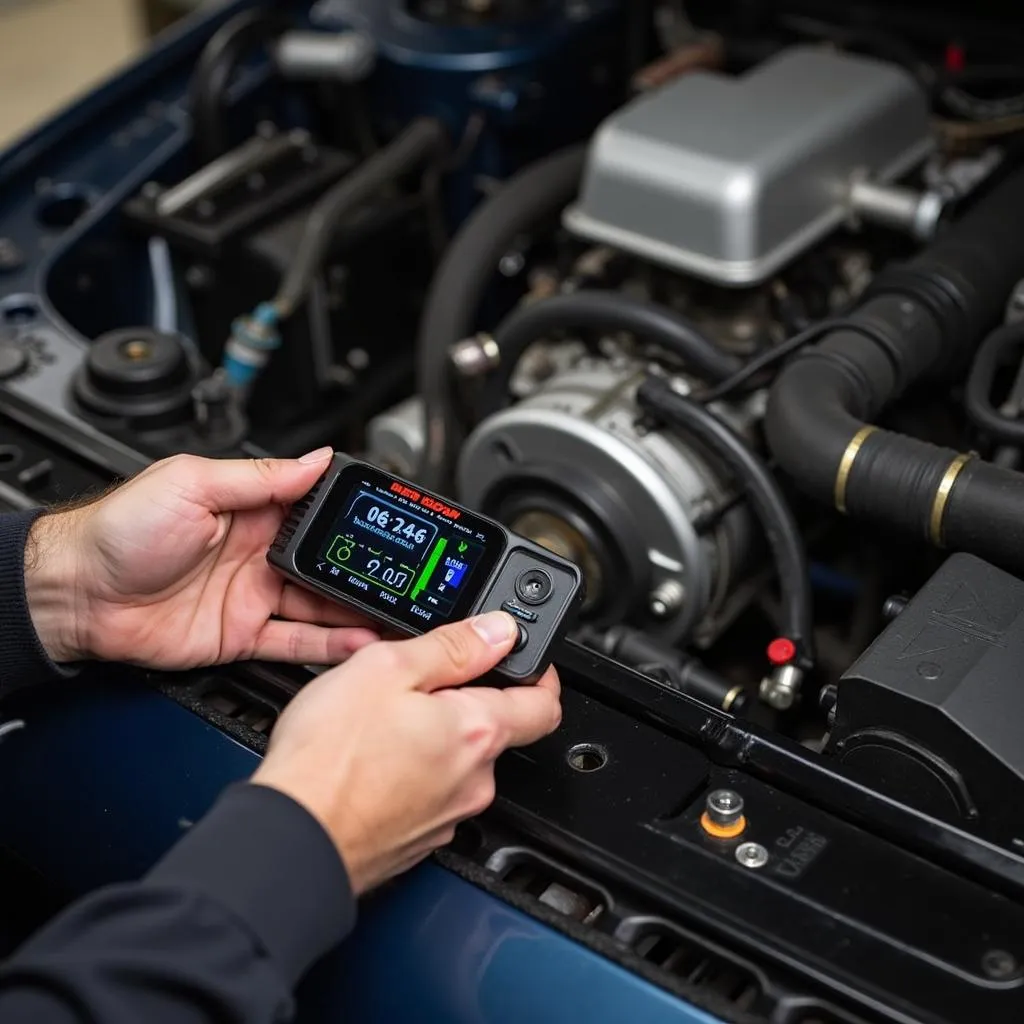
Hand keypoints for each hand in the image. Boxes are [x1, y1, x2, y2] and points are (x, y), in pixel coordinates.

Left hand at [24, 448, 378, 668]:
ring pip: (320, 605)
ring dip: (357, 609)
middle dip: (366, 569)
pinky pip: (295, 641)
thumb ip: (260, 476)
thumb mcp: (192, 483)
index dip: (352, 519)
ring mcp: (253, 596)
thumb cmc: (118, 531)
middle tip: (404, 577)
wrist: (76, 595)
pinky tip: (358, 641)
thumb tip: (317, 458)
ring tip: (394, 613)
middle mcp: (259, 552)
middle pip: (327, 563)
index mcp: (251, 509)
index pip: (316, 510)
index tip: (387, 525)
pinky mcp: (242, 635)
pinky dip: (329, 645)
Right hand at [251, 611, 561, 893]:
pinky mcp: (419, 840)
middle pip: (495, 730)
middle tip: (419, 684)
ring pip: (458, 763)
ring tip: (381, 723)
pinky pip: (430, 794)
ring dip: (434, 737)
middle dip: (465, 702)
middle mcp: (475, 781)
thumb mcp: (386, 668)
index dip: (538, 672)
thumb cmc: (330, 759)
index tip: (518, 658)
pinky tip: (371, 761)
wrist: (292, 839)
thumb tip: (499, 631)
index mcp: (478, 732)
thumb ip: (452, 646)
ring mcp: (448, 816)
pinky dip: (411, 772)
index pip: (545, 702)